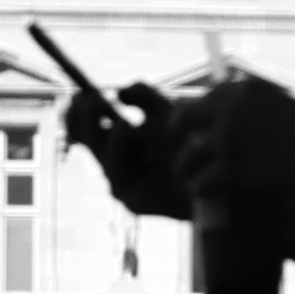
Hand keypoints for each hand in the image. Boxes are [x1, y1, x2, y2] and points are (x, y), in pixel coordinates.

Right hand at [64, 79, 193, 217]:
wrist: (218, 177)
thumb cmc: (193, 144)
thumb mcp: (167, 113)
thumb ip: (145, 97)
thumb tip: (120, 92)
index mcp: (117, 141)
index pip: (84, 127)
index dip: (76, 111)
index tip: (78, 93)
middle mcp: (115, 161)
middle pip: (85, 139)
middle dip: (84, 118)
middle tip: (93, 98)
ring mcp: (122, 182)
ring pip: (101, 154)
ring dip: (104, 132)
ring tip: (117, 113)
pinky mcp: (133, 202)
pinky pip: (118, 174)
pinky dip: (119, 148)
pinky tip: (125, 127)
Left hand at [187, 74, 294, 195]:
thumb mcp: (283, 101)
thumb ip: (258, 104)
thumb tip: (247, 113)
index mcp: (240, 90)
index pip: (204, 98)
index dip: (196, 114)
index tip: (195, 126)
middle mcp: (228, 110)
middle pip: (183, 120)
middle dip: (177, 134)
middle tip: (179, 148)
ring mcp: (227, 140)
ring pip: (187, 155)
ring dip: (184, 167)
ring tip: (185, 176)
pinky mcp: (232, 168)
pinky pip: (201, 181)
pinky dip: (197, 188)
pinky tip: (199, 193)